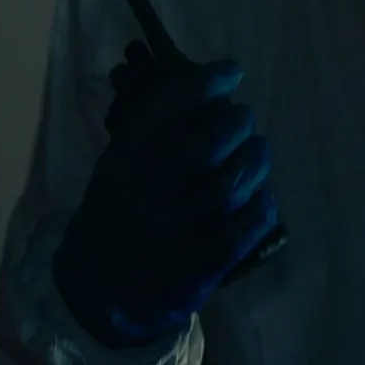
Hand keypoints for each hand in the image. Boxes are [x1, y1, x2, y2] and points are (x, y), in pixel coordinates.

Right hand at [53, 49, 279, 347]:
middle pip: (209, 142)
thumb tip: (211, 86)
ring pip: (234, 183)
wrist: (102, 292)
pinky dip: (262, 204)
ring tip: (257, 150)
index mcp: (121, 164)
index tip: (231, 71)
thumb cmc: (117, 212)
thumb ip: (154, 131)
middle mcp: (144, 196)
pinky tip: (261, 194)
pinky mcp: (199, 269)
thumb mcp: (117, 166)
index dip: (206, 83)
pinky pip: (245, 227)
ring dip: (256, 158)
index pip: (167, 107)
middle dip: (237, 121)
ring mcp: (173, 235)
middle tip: (242, 118)